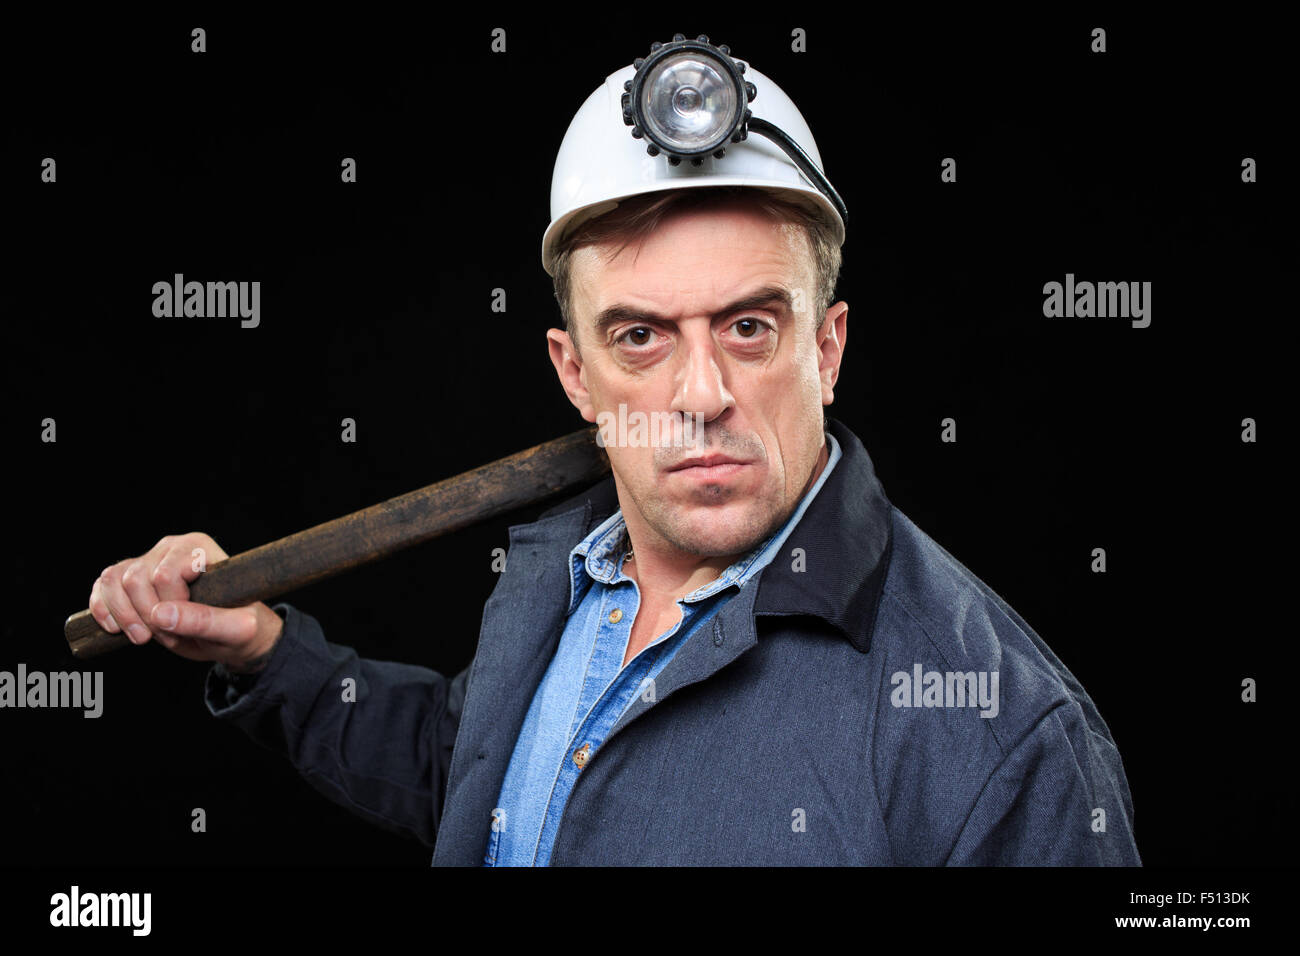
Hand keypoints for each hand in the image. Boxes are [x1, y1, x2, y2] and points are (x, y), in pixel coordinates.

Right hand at [88, 532, 282, 669]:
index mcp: (200, 550)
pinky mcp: (130, 576)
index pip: (165, 575)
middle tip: (170, 637)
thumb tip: (161, 614)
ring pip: (113, 580)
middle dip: (147, 617)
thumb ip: (204, 620)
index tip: (186, 630)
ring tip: (145, 637)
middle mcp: (172, 547)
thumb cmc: (241, 628)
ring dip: (124, 616)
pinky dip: (104, 610)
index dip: (168, 608)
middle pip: (135, 578)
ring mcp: (148, 559)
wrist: (228, 636)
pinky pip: (102, 586)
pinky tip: (117, 629)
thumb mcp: (236, 630)